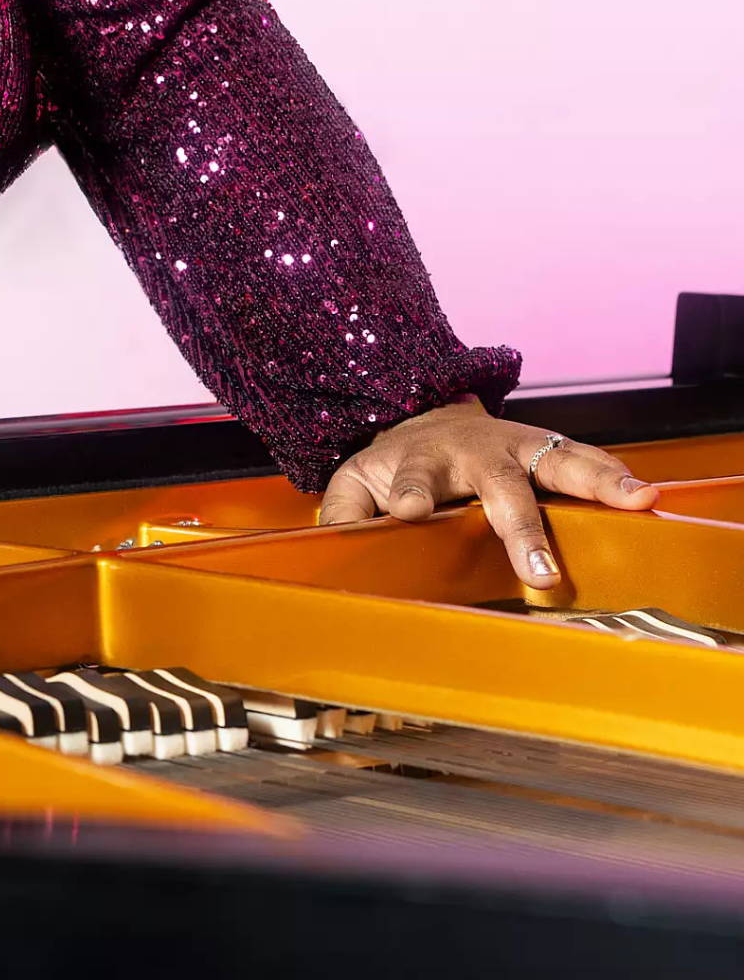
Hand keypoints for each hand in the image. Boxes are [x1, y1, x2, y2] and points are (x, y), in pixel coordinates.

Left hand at [318, 398, 655, 589]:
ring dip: (597, 482)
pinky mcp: (545, 448)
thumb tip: (335, 551)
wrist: (428, 413)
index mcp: (420, 461)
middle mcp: (473, 451)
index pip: (413, 479)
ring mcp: (516, 446)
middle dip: (520, 525)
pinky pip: (585, 461)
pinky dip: (615, 476)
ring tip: (635, 498)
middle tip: (539, 567)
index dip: (412, 494)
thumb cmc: (393, 463)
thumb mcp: (354, 483)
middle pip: (499, 484)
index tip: (411, 511)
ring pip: (557, 461)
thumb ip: (345, 516)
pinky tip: (643, 493)